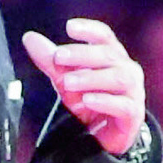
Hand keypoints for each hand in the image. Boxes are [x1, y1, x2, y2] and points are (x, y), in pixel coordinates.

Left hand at [21, 17, 145, 155]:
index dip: (89, 30)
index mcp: (112, 56)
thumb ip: (50, 61)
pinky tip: (88, 100)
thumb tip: (29, 37)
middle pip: (108, 55)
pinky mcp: (133, 114)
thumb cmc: (89, 100)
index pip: (103, 36)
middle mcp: (126, 69)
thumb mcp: (65, 79)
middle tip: (58, 57)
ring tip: (68, 82)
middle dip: (82, 54)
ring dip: (91, 78)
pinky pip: (123, 105)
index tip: (70, 27)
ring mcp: (133, 91)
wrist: (102, 135)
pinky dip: (105, 101)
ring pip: (118, 78)